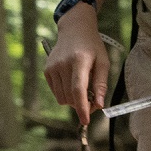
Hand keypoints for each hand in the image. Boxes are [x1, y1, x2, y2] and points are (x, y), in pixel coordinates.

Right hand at [44, 9, 109, 123]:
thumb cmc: (92, 47)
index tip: (86, 120)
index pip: (78, 89)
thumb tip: (99, 105)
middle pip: (70, 97)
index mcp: (79, 61)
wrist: (74, 30)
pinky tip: (71, 82)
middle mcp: (63, 65)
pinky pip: (56, 92)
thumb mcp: (103, 62)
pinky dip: (65, 93)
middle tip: (93, 99)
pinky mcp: (47, 71)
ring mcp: (52, 68)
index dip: (82, 107)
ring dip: (73, 100)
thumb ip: (101, 84)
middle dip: (82, 104)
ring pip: (62, 98)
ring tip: (82, 88)